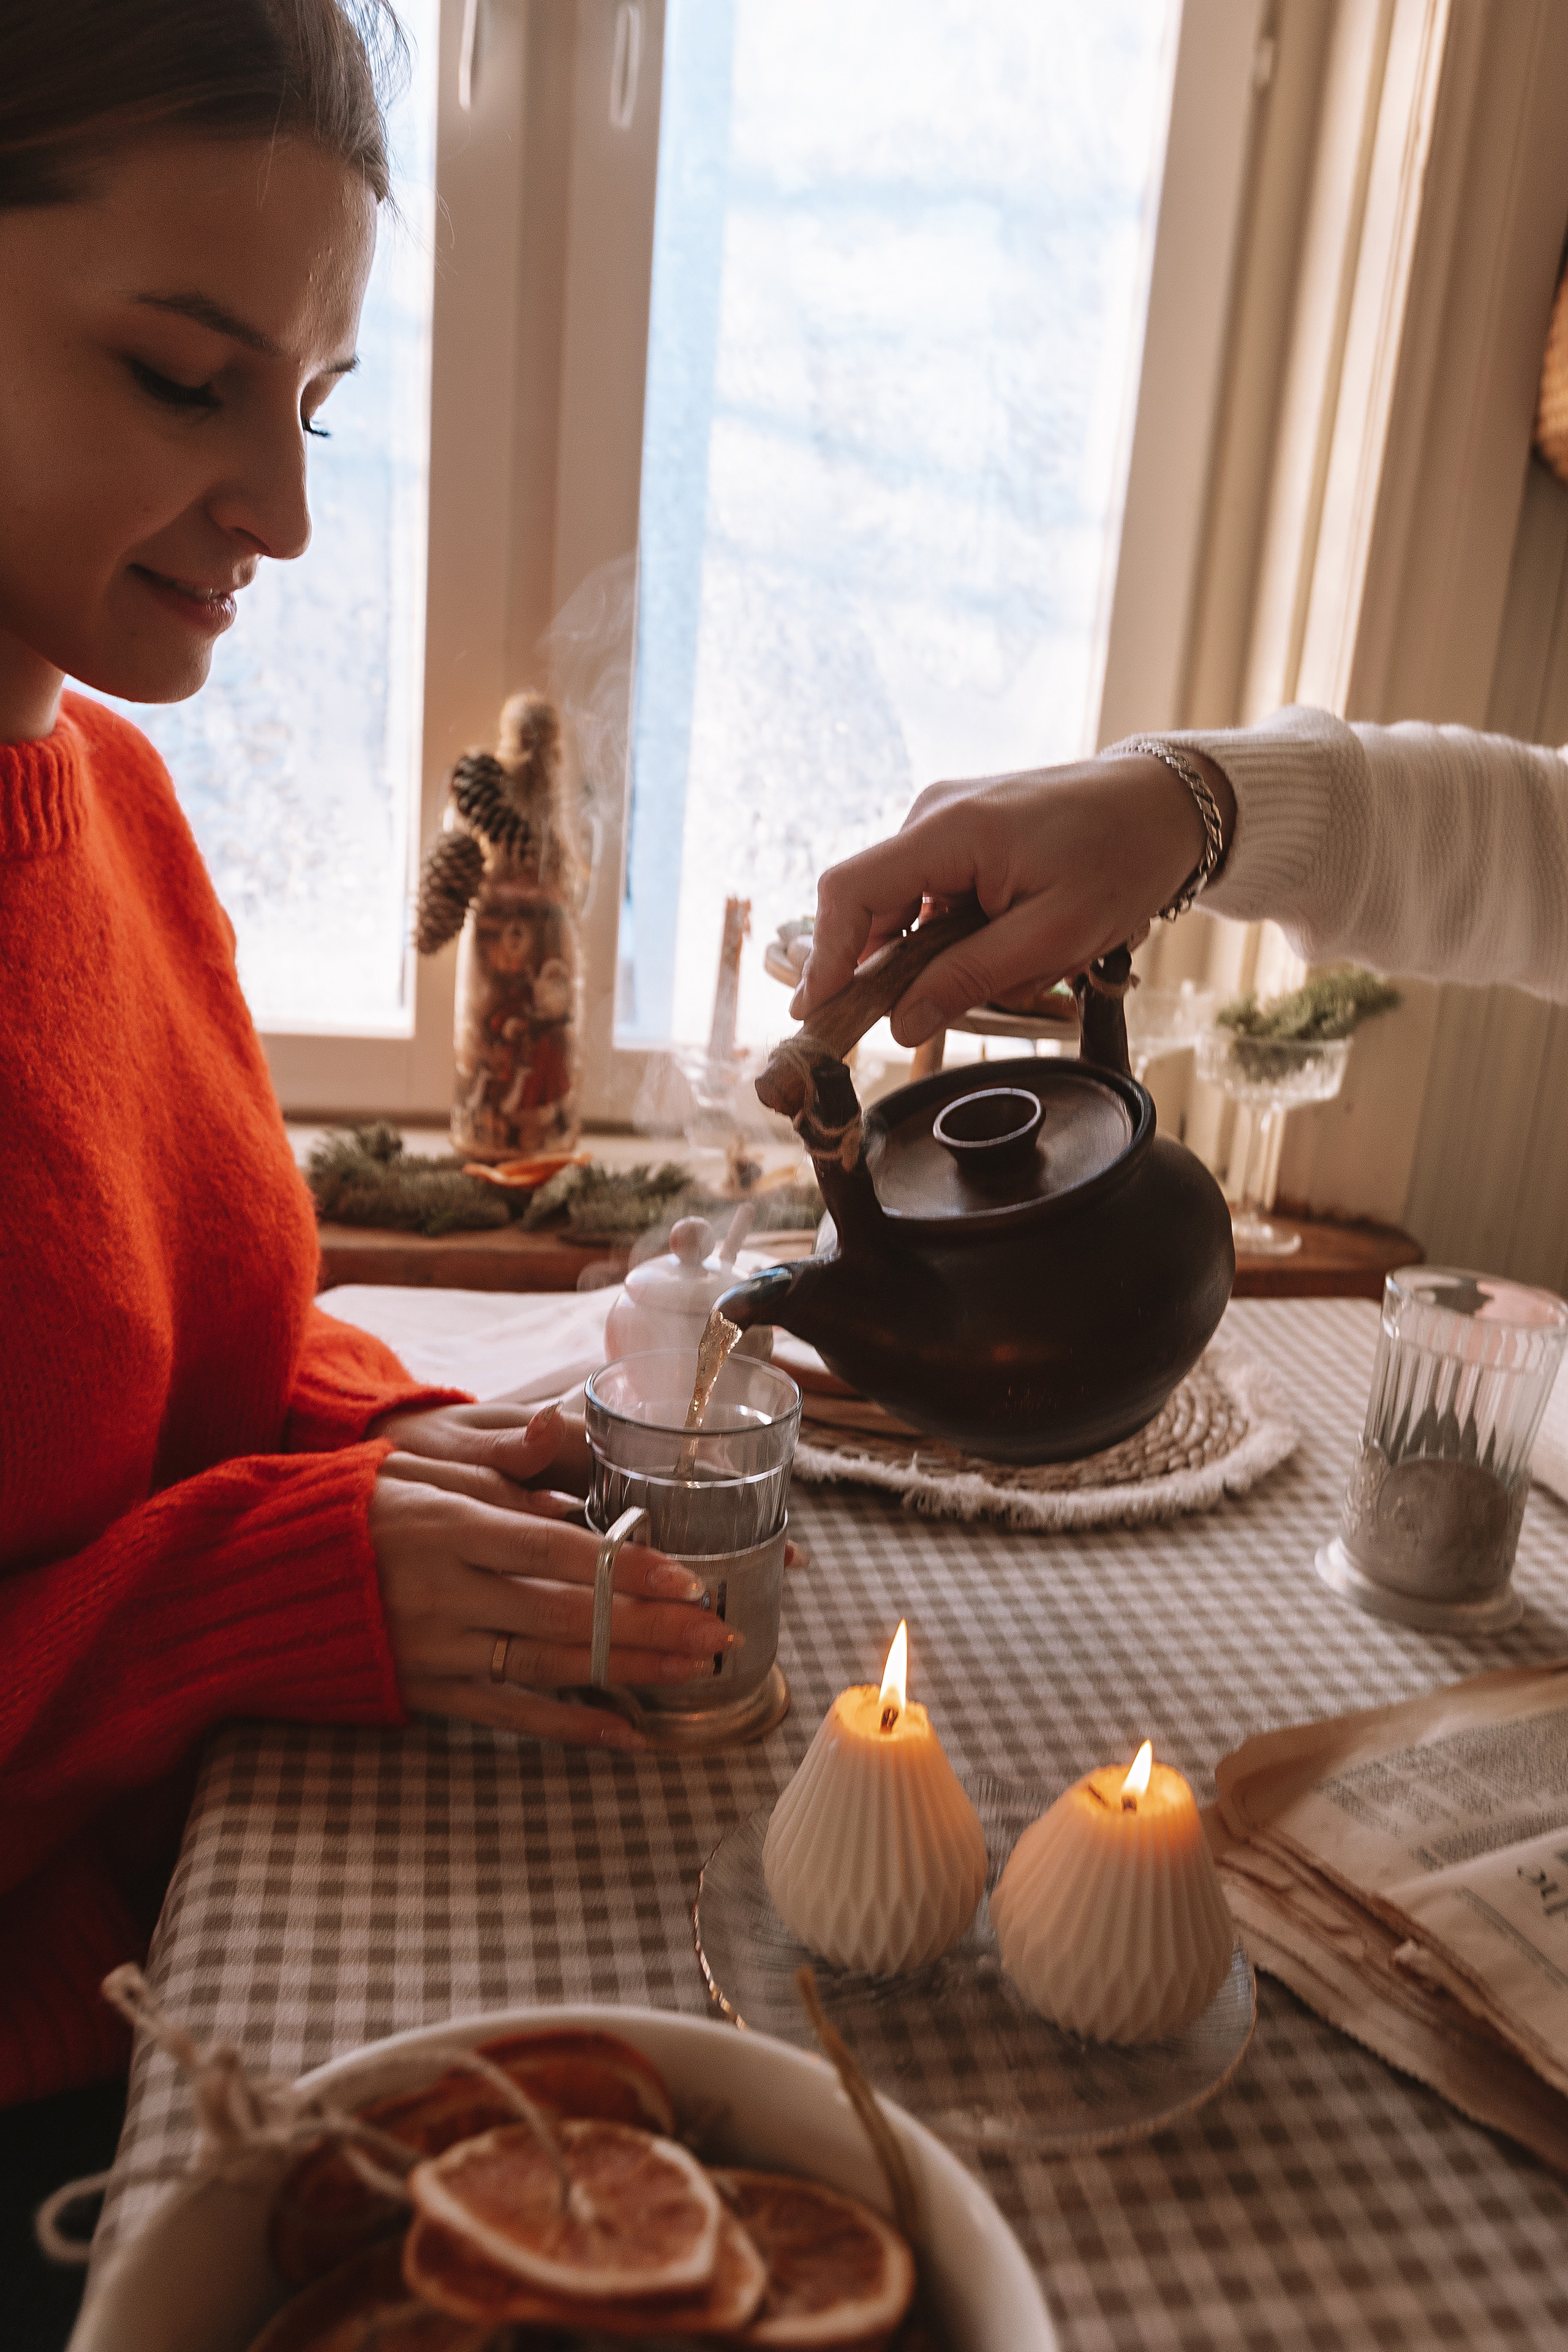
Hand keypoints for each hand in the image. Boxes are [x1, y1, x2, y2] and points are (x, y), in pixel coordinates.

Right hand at [365, 1404, 728, 1754]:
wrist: (259, 1576)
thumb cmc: (354, 1508)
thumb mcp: (419, 1473)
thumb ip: (497, 1480)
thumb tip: (568, 1483)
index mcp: (449, 1528)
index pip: (554, 1550)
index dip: (625, 1568)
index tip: (689, 1577)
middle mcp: (445, 1594)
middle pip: (567, 1614)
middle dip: (650, 1626)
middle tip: (718, 1632)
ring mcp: (435, 1650)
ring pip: (549, 1665)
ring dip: (629, 1671)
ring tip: (694, 1670)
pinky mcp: (424, 1691)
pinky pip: (508, 1715)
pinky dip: (569, 1726)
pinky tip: (626, 1732)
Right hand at [791, 750, 1235, 1045]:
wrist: (1167, 804)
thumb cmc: (1122, 858)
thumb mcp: (1054, 936)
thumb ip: (969, 979)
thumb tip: (900, 1025)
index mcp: (949, 830)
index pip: (850, 892)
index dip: (825, 958)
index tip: (816, 1016)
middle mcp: (933, 816)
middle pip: (873, 907)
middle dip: (897, 971)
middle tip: (937, 1016)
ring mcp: (945, 821)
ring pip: (908, 910)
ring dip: (941, 955)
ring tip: (1020, 968)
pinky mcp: (962, 833)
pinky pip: (935, 897)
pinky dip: (959, 934)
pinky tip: (1015, 944)